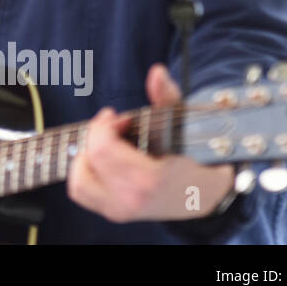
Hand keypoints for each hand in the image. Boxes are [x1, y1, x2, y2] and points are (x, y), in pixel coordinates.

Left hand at [67, 63, 233, 221]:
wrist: (208, 195)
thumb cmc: (196, 156)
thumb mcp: (184, 123)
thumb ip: (168, 97)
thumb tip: (156, 73)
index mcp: (146, 180)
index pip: (101, 148)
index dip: (102, 125)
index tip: (117, 116)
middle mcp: (129, 200)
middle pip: (88, 159)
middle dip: (96, 136)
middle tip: (114, 126)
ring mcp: (120, 210)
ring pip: (78, 180)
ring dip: (86, 156)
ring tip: (107, 144)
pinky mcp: (114, 213)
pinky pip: (82, 192)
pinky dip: (85, 172)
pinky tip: (104, 159)